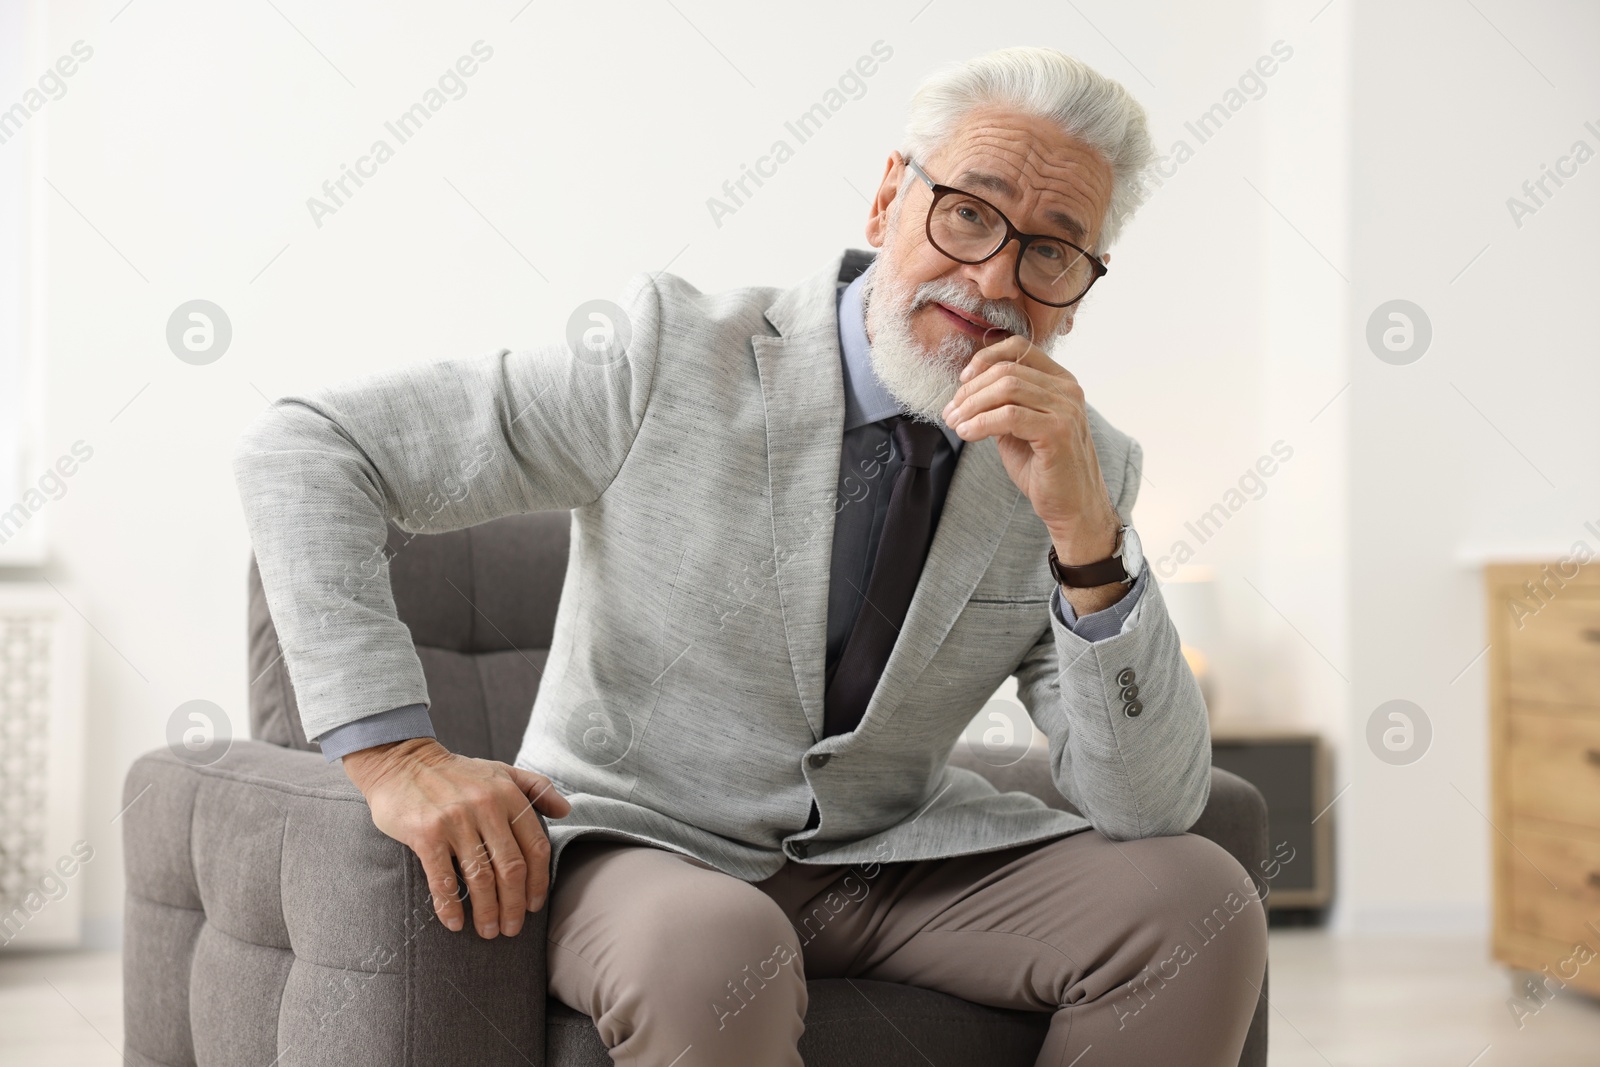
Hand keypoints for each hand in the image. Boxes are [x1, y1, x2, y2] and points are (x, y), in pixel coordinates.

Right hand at [341, 737, 571, 937]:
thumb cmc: (456, 773)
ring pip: (480, 879)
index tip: (534, 906)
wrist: (402, 762)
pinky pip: (443, 880)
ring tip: (488, 931)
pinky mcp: (426, 834)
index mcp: (508, 795)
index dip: (539, 883)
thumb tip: (566, 810)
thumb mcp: (501, 771)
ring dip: (487, 912)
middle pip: (511, 869)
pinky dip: (450, 907)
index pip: (536, 848)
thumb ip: (537, 788)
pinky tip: (455, 924)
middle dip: (514, 906)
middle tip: (511, 930)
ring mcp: (455, 821)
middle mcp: (486, 807)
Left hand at [940, 335, 1120, 563]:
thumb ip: (1003, 404)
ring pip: (1006, 389)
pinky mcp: (1058, 432)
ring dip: (972, 406)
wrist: (1072, 507)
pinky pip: (1009, 416)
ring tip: (955, 424)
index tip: (962, 380)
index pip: (1019, 348)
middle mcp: (1067, 390)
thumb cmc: (1045, 469)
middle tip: (950, 413)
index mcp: (1060, 382)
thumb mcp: (1020, 428)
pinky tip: (967, 434)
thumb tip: (968, 391)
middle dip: (970, 391)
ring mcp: (1066, 409)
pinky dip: (981, 423)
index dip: (985, 359)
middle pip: (1006, 371)